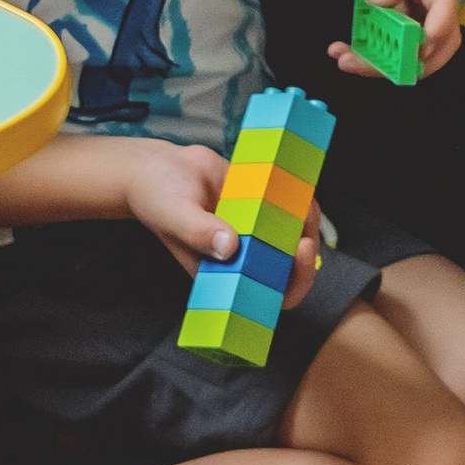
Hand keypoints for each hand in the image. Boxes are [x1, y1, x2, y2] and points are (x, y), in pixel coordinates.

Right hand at [119, 135, 318, 305]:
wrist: (159, 169)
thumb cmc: (158, 199)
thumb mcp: (174, 215)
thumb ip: (198, 233)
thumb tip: (229, 247)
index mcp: (223, 274)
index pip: (266, 296)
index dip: (291, 283)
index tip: (297, 252)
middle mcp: (242, 258)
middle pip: (288, 270)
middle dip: (306, 251)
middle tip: (304, 217)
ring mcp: (253, 233)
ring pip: (293, 240)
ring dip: (306, 224)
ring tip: (302, 200)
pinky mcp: (258, 208)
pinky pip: (288, 213)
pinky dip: (298, 203)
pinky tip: (298, 188)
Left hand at [330, 0, 461, 79]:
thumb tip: (388, 0)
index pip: (446, 5)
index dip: (436, 31)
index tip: (412, 48)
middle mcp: (431, 0)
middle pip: (439, 42)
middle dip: (408, 63)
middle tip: (368, 65)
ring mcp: (419, 13)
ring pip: (416, 52)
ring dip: (384, 65)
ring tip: (346, 60)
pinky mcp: (404, 21)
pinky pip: (395, 46)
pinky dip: (372, 55)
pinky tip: (343, 50)